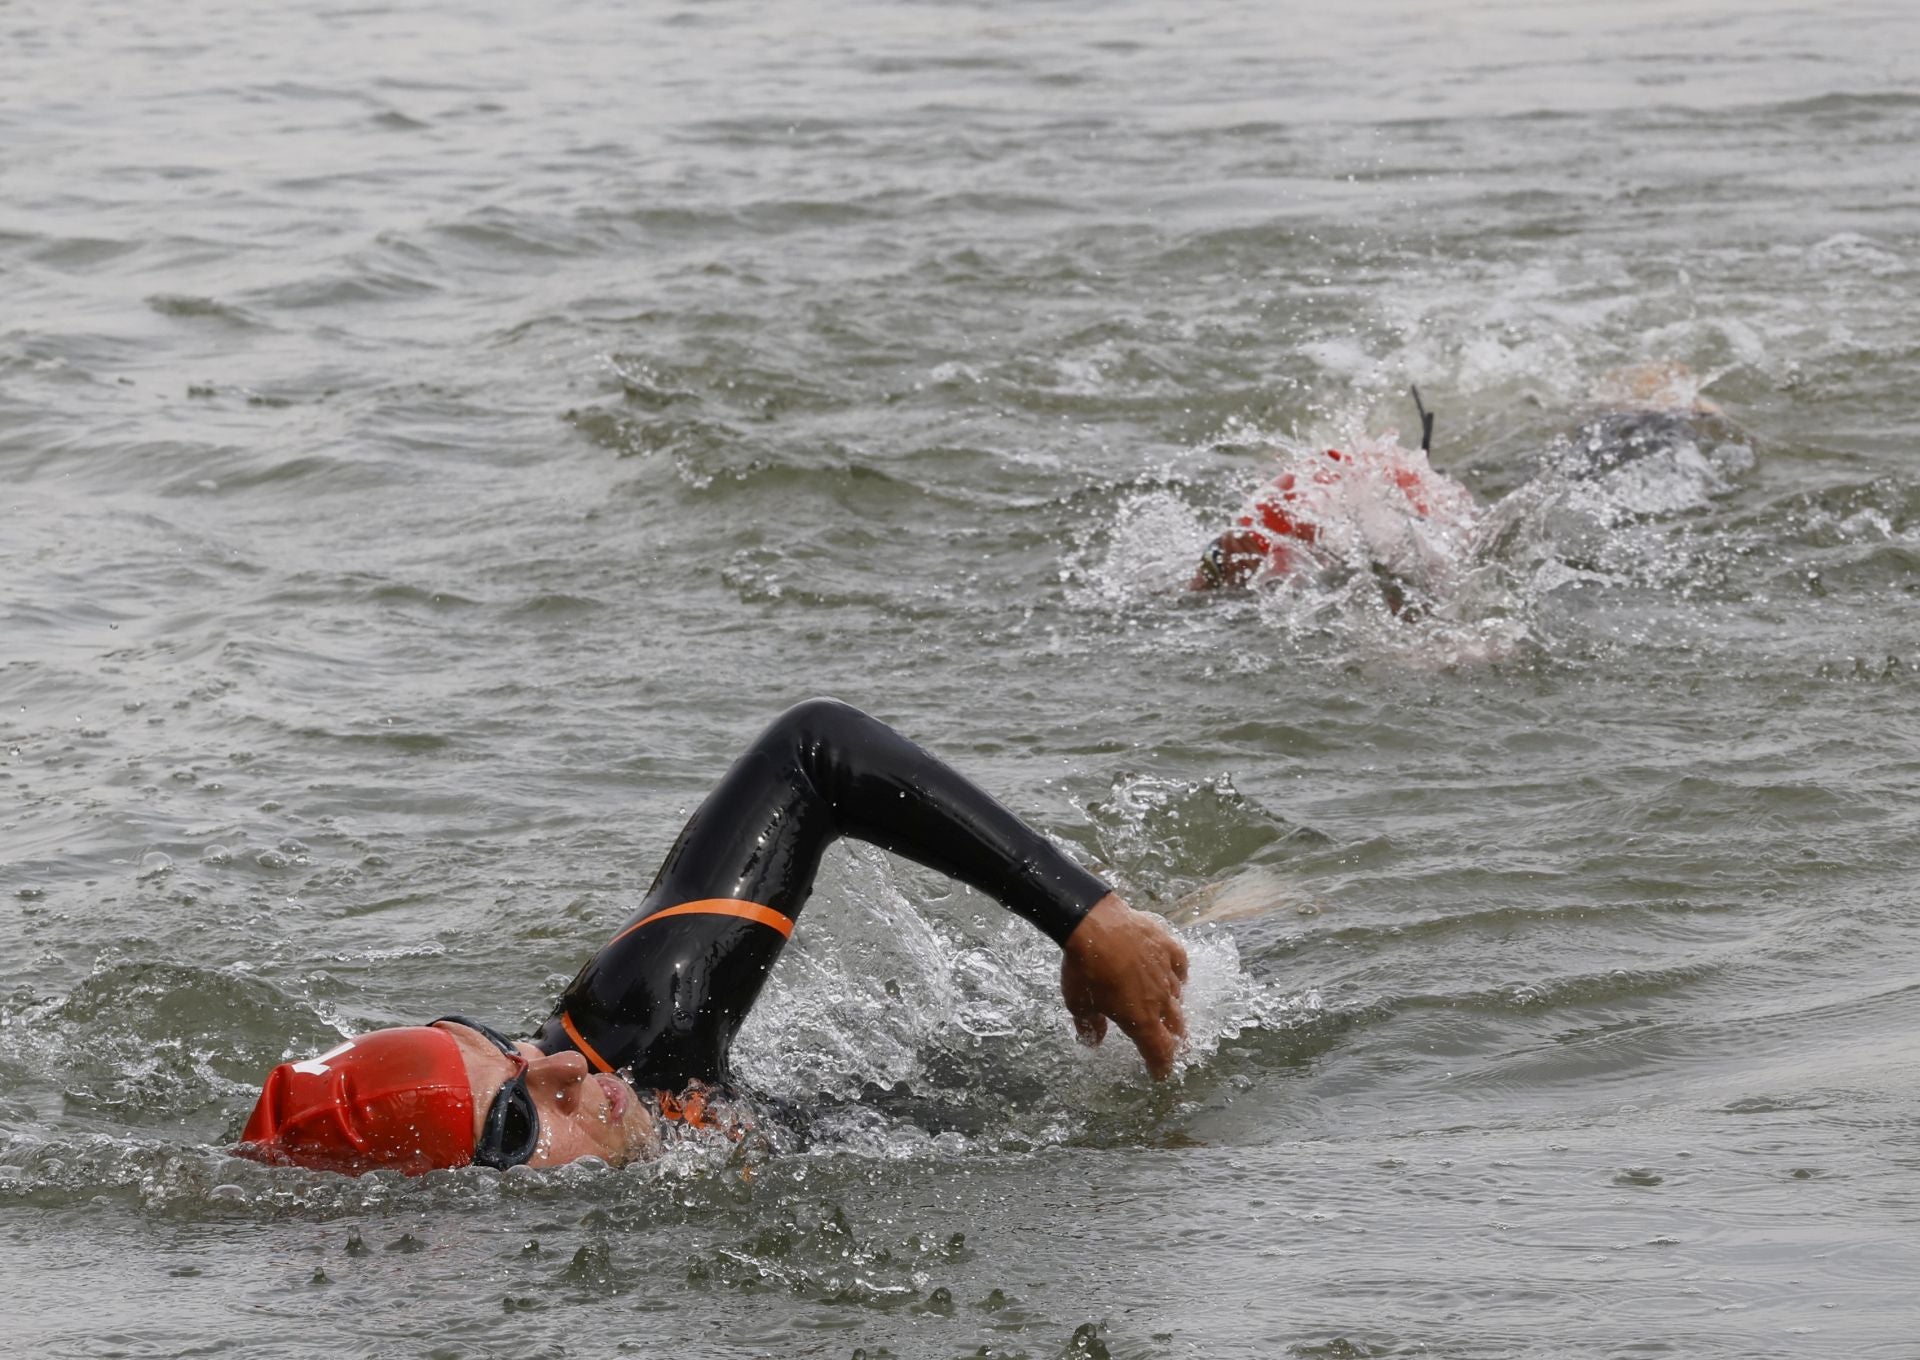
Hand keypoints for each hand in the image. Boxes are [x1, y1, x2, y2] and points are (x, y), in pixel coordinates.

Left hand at [1059, 893, 1188, 1078]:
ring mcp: (1167, 972)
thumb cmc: (1084, 968)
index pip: (1158, 1051)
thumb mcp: (1079, 1003)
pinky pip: (1180, 966)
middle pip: (1176, 1027)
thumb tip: (1094, 1041)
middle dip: (1175, 1041)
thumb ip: (1089, 1026)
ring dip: (1174, 1009)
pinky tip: (1177, 978)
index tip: (1161, 1074)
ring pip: (1178, 997)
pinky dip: (1179, 976)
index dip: (1161, 1066)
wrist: (1094, 924)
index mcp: (1140, 1019)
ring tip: (1170, 1012)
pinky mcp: (1168, 947)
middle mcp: (1159, 999)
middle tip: (1173, 1047)